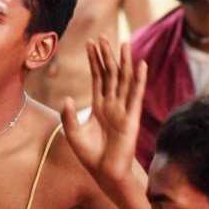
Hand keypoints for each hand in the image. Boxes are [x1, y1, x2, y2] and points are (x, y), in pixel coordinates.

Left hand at [62, 38, 147, 183]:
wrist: (106, 172)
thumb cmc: (90, 156)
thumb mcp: (72, 133)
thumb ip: (69, 116)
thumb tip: (67, 98)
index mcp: (99, 106)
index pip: (97, 78)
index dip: (94, 60)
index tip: (90, 42)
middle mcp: (112, 104)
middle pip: (110, 74)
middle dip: (106, 55)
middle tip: (103, 36)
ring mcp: (123, 109)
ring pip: (123, 80)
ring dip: (123, 62)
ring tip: (123, 43)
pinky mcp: (131, 117)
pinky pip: (135, 94)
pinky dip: (139, 79)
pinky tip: (141, 65)